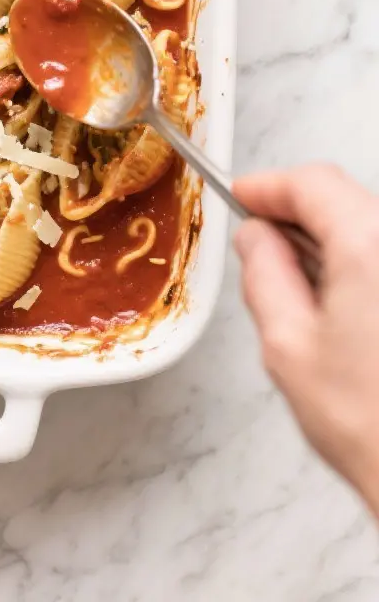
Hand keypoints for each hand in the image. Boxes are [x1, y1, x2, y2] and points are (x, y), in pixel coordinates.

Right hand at [234, 164, 378, 516]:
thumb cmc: (372, 425)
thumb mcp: (288, 346)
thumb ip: (263, 274)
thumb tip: (255, 238)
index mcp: (369, 246)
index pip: (313, 183)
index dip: (269, 187)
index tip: (243, 196)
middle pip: (344, 198)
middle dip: (297, 212)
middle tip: (260, 242)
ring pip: (368, 224)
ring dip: (330, 238)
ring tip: (300, 286)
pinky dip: (358, 260)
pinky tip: (340, 302)